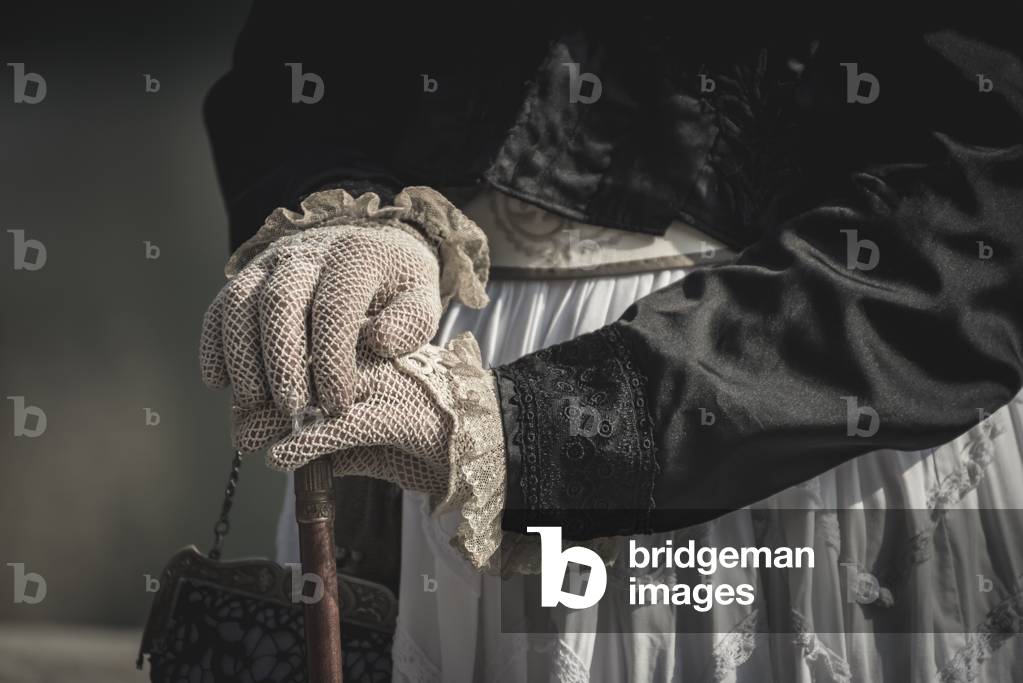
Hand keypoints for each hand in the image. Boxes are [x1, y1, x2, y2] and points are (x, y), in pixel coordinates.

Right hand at [200, 192, 443, 449]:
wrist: (368, 245)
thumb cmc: (396, 286)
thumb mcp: (421, 298)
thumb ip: (411, 322)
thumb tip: (379, 341)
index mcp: (355, 257)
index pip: (335, 308)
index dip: (332, 361)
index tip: (337, 405)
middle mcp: (306, 254)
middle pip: (280, 302)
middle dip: (283, 362)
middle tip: (292, 410)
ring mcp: (269, 264)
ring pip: (241, 303)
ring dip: (243, 357)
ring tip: (255, 405)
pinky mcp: (245, 278)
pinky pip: (219, 308)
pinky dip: (213, 345)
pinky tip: (218, 383)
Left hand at [266, 333, 501, 504]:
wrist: (494, 443)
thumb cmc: (436, 434)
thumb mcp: (378, 428)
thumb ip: (336, 434)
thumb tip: (283, 446)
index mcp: (373, 340)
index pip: (306, 345)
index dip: (271, 373)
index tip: (245, 398)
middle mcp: (375, 353)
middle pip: (297, 366)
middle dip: (261, 397)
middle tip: (240, 423)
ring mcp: (383, 381)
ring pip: (307, 394)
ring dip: (270, 421)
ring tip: (249, 438)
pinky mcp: (392, 414)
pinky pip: (332, 429)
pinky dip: (300, 445)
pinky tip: (280, 456)